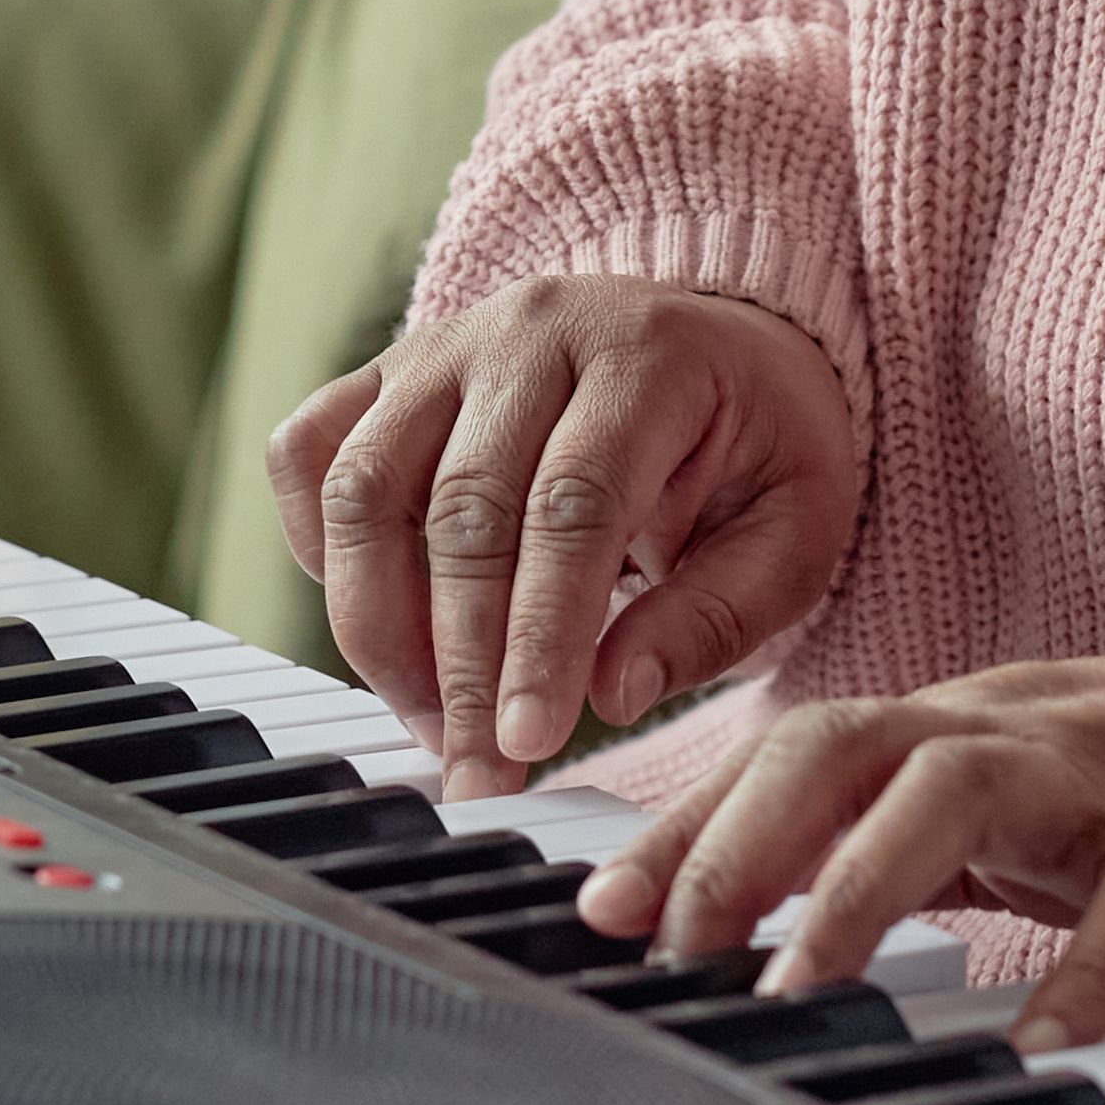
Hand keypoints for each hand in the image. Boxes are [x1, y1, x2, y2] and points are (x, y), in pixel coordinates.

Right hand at [268, 274, 858, 799]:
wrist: (720, 336)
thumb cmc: (759, 442)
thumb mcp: (796, 528)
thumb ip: (718, 613)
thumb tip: (614, 693)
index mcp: (646, 358)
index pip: (573, 506)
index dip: (541, 634)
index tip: (529, 742)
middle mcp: (531, 333)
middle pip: (462, 509)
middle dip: (460, 662)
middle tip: (477, 771)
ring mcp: (445, 344)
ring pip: (362, 485)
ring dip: (377, 624)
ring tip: (429, 719)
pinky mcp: (390, 370)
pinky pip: (308, 452)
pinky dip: (315, 547)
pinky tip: (377, 623)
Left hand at [582, 628, 1104, 1050]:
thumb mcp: (1006, 804)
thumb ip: (887, 842)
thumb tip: (731, 911)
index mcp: (953, 726)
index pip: (791, 750)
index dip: (692, 822)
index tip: (604, 912)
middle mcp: (1010, 733)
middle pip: (847, 744)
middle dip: (744, 840)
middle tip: (677, 948)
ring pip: (961, 792)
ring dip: (862, 888)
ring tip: (802, 991)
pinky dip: (1086, 970)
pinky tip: (1038, 1043)